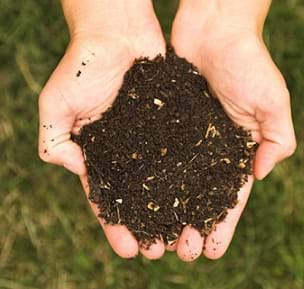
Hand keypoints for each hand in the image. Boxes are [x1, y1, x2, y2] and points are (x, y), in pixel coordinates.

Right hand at [39, 0, 165, 258]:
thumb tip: (74, 167)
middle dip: (147, 224)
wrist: (118, 31)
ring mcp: (151, 138)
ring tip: (183, 236)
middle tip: (160, 251)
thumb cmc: (85, 64)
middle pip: (138, 196)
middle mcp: (127, 150)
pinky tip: (199, 198)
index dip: (116, 224)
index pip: (107, 197)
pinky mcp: (172, 124)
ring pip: (163, 181)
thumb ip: (54, 139)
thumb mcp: (56, 104)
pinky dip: (190, 177)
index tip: (129, 249)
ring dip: (172, 210)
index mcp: (99, 152)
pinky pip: (183, 154)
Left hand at [171, 0, 295, 260]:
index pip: (229, 197)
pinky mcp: (162, 124)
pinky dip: (145, 180)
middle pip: (197, 197)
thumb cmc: (248, 61)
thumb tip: (259, 173)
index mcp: (235, 149)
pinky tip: (135, 201)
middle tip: (179, 252)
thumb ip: (276, 138)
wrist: (214, 28)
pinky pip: (152, 156)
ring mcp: (184, 138)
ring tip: (155, 238)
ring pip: (172, 183)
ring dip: (165, 212)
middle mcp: (208, 149)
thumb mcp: (273, 101)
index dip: (221, 225)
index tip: (210, 250)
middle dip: (190, 225)